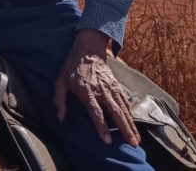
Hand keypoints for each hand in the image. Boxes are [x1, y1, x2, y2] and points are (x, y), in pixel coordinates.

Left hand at [53, 29, 139, 146]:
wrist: (88, 50)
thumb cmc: (72, 68)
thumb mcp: (60, 82)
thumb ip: (59, 100)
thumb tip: (60, 118)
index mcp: (87, 92)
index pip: (96, 112)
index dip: (102, 127)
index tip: (108, 141)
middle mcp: (102, 91)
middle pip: (115, 113)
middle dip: (124, 129)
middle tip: (132, 144)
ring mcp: (111, 88)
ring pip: (123, 108)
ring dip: (131, 124)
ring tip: (136, 139)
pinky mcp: (117, 86)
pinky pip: (125, 102)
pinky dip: (130, 114)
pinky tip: (134, 125)